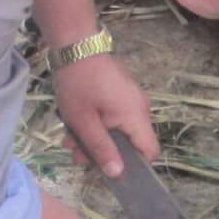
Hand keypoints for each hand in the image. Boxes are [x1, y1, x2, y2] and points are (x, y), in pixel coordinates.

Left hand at [54, 53, 155, 177]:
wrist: (74, 44)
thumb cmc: (78, 83)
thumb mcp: (84, 121)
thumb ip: (101, 149)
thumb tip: (118, 173)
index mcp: (136, 116)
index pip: (150, 151)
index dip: (134, 165)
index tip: (110, 169)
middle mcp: (140, 107)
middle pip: (129, 142)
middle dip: (102, 151)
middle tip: (75, 152)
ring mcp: (131, 98)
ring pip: (118, 129)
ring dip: (95, 137)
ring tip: (68, 137)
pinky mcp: (121, 91)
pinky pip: (114, 115)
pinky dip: (97, 122)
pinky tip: (75, 122)